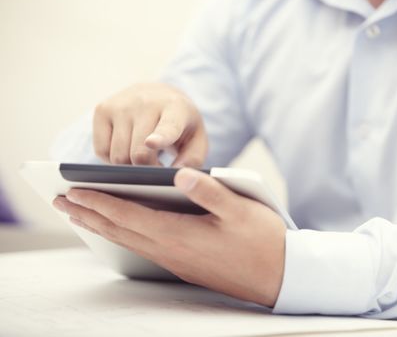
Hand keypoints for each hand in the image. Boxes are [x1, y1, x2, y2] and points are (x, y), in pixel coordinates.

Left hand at [52, 168, 286, 306]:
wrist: (280, 277)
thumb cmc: (263, 241)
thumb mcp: (240, 209)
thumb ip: (208, 190)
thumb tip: (179, 174)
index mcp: (181, 234)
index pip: (130, 216)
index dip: (100, 202)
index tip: (73, 191)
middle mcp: (172, 251)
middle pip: (121, 231)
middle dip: (89, 215)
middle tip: (62, 203)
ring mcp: (177, 261)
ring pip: (129, 242)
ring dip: (102, 227)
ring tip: (82, 216)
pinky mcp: (185, 265)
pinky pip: (144, 249)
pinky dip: (124, 236)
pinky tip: (122, 232)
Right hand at [93, 83, 207, 166]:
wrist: (158, 94)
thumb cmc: (180, 124)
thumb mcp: (196, 139)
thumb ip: (192, 160)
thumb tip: (176, 175)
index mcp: (176, 108)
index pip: (167, 126)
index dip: (159, 137)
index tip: (152, 143)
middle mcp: (146, 102)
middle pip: (138, 154)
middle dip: (147, 170)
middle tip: (157, 167)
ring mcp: (121, 105)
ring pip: (118, 156)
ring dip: (130, 166)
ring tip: (144, 157)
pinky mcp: (102, 109)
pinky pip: (101, 151)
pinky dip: (112, 159)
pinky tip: (126, 149)